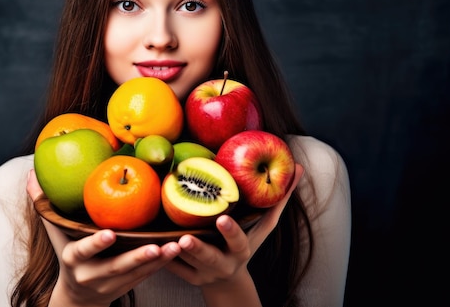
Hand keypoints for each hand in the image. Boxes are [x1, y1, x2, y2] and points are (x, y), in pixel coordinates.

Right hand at [26, 169, 181, 306]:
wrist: (77, 299)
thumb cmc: (68, 256)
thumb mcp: (55, 235)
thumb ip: (45, 206)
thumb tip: (30, 173)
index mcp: (73, 259)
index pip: (83, 251)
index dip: (96, 244)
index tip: (110, 234)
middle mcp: (91, 275)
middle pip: (116, 267)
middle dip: (136, 258)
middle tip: (155, 246)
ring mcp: (110, 284)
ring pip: (136, 274)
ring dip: (156, 261)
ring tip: (174, 246)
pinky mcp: (127, 287)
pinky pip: (146, 277)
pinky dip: (161, 265)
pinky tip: (175, 251)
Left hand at [165, 164, 303, 299]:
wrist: (228, 280)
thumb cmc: (245, 244)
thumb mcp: (263, 227)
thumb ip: (278, 200)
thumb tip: (299, 169)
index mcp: (241, 251)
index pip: (238, 241)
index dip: (231, 231)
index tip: (222, 218)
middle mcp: (223, 264)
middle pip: (209, 258)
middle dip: (198, 249)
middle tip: (184, 238)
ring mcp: (204, 273)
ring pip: (186, 264)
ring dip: (173, 252)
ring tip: (161, 240)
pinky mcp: (187, 278)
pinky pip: (171, 269)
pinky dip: (161, 258)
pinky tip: (150, 245)